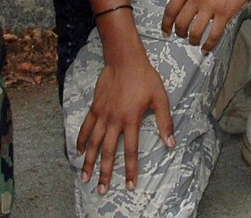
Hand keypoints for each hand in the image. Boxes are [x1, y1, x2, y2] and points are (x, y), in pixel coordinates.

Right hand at [77, 51, 174, 194]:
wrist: (125, 59)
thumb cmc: (145, 78)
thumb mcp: (160, 98)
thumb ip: (165, 121)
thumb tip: (171, 143)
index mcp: (131, 120)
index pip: (131, 151)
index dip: (131, 169)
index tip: (130, 185)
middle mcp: (114, 120)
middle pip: (108, 152)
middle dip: (105, 173)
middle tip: (101, 190)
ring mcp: (102, 114)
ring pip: (94, 143)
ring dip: (89, 161)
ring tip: (85, 177)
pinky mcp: (95, 108)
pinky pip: (86, 127)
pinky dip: (81, 140)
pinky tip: (79, 151)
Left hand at [161, 0, 250, 50]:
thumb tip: (187, 5)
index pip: (170, 10)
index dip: (165, 24)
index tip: (166, 31)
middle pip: (180, 24)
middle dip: (180, 34)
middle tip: (183, 36)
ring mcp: (211, 6)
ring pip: (194, 32)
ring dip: (193, 40)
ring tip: (195, 42)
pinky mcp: (225, 13)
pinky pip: (214, 35)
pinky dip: (209, 45)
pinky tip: (207, 47)